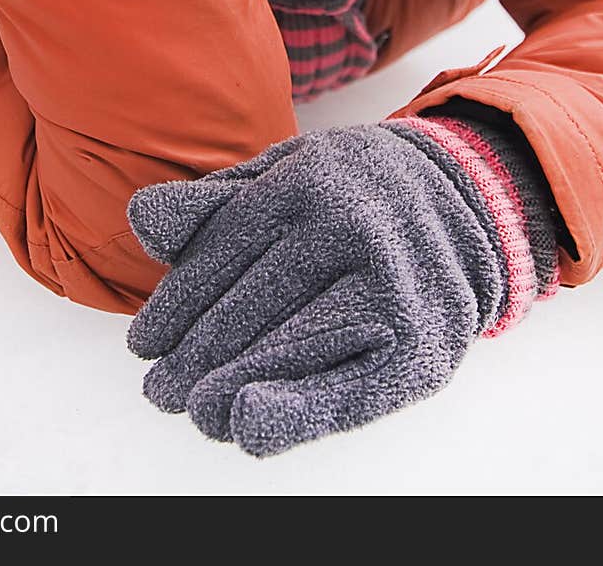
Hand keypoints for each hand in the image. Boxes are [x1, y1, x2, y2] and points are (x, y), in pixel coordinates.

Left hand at [124, 123, 514, 456]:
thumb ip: (212, 203)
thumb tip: (139, 220)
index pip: (226, 251)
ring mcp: (393, 284)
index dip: (177, 303)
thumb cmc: (346, 196)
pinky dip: (296, 410)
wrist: (463, 202)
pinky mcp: (423, 342)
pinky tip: (248, 425)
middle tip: (159, 392)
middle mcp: (352, 223)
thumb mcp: (282, 178)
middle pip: (254, 304)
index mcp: (308, 178)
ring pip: (295, 345)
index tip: (142, 345)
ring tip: (195, 409)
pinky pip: (351, 386)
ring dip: (233, 384)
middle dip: (197, 355)